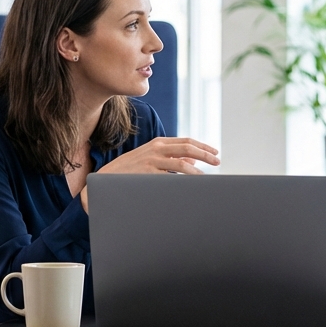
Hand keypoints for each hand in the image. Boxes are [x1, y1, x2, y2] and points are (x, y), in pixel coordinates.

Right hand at [96, 137, 219, 175]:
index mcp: (159, 143)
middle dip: (205, 155)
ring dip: (197, 171)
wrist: (108, 177)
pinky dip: (182, 181)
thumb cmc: (131, 169)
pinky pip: (171, 178)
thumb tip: (191, 160)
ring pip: (182, 164)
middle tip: (217, 162)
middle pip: (188, 148)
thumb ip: (171, 157)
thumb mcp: (151, 158)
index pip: (186, 141)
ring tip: (205, 177)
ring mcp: (152, 161)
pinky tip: (190, 185)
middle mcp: (157, 149)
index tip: (215, 153)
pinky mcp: (148, 173)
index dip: (203, 147)